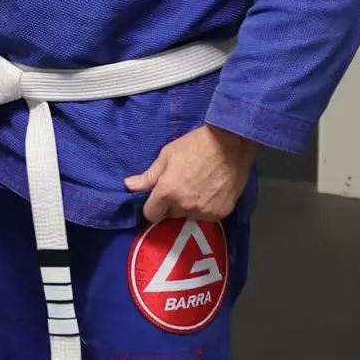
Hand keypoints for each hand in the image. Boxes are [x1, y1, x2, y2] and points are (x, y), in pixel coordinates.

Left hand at [125, 124, 255, 225]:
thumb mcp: (167, 155)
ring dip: (190, 207)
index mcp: (167, 192)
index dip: (153, 207)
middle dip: (173, 204)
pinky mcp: (220, 213)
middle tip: (183, 186)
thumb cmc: (195, 145)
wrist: (230, 144)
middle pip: (171, 215)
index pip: (151, 215)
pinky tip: (212, 191)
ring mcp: (204, 211)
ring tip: (199, 187)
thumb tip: (129, 186)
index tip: (159, 199)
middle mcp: (184, 206)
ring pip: (190, 216)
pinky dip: (207, 207)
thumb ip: (148, 176)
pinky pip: (207, 216)